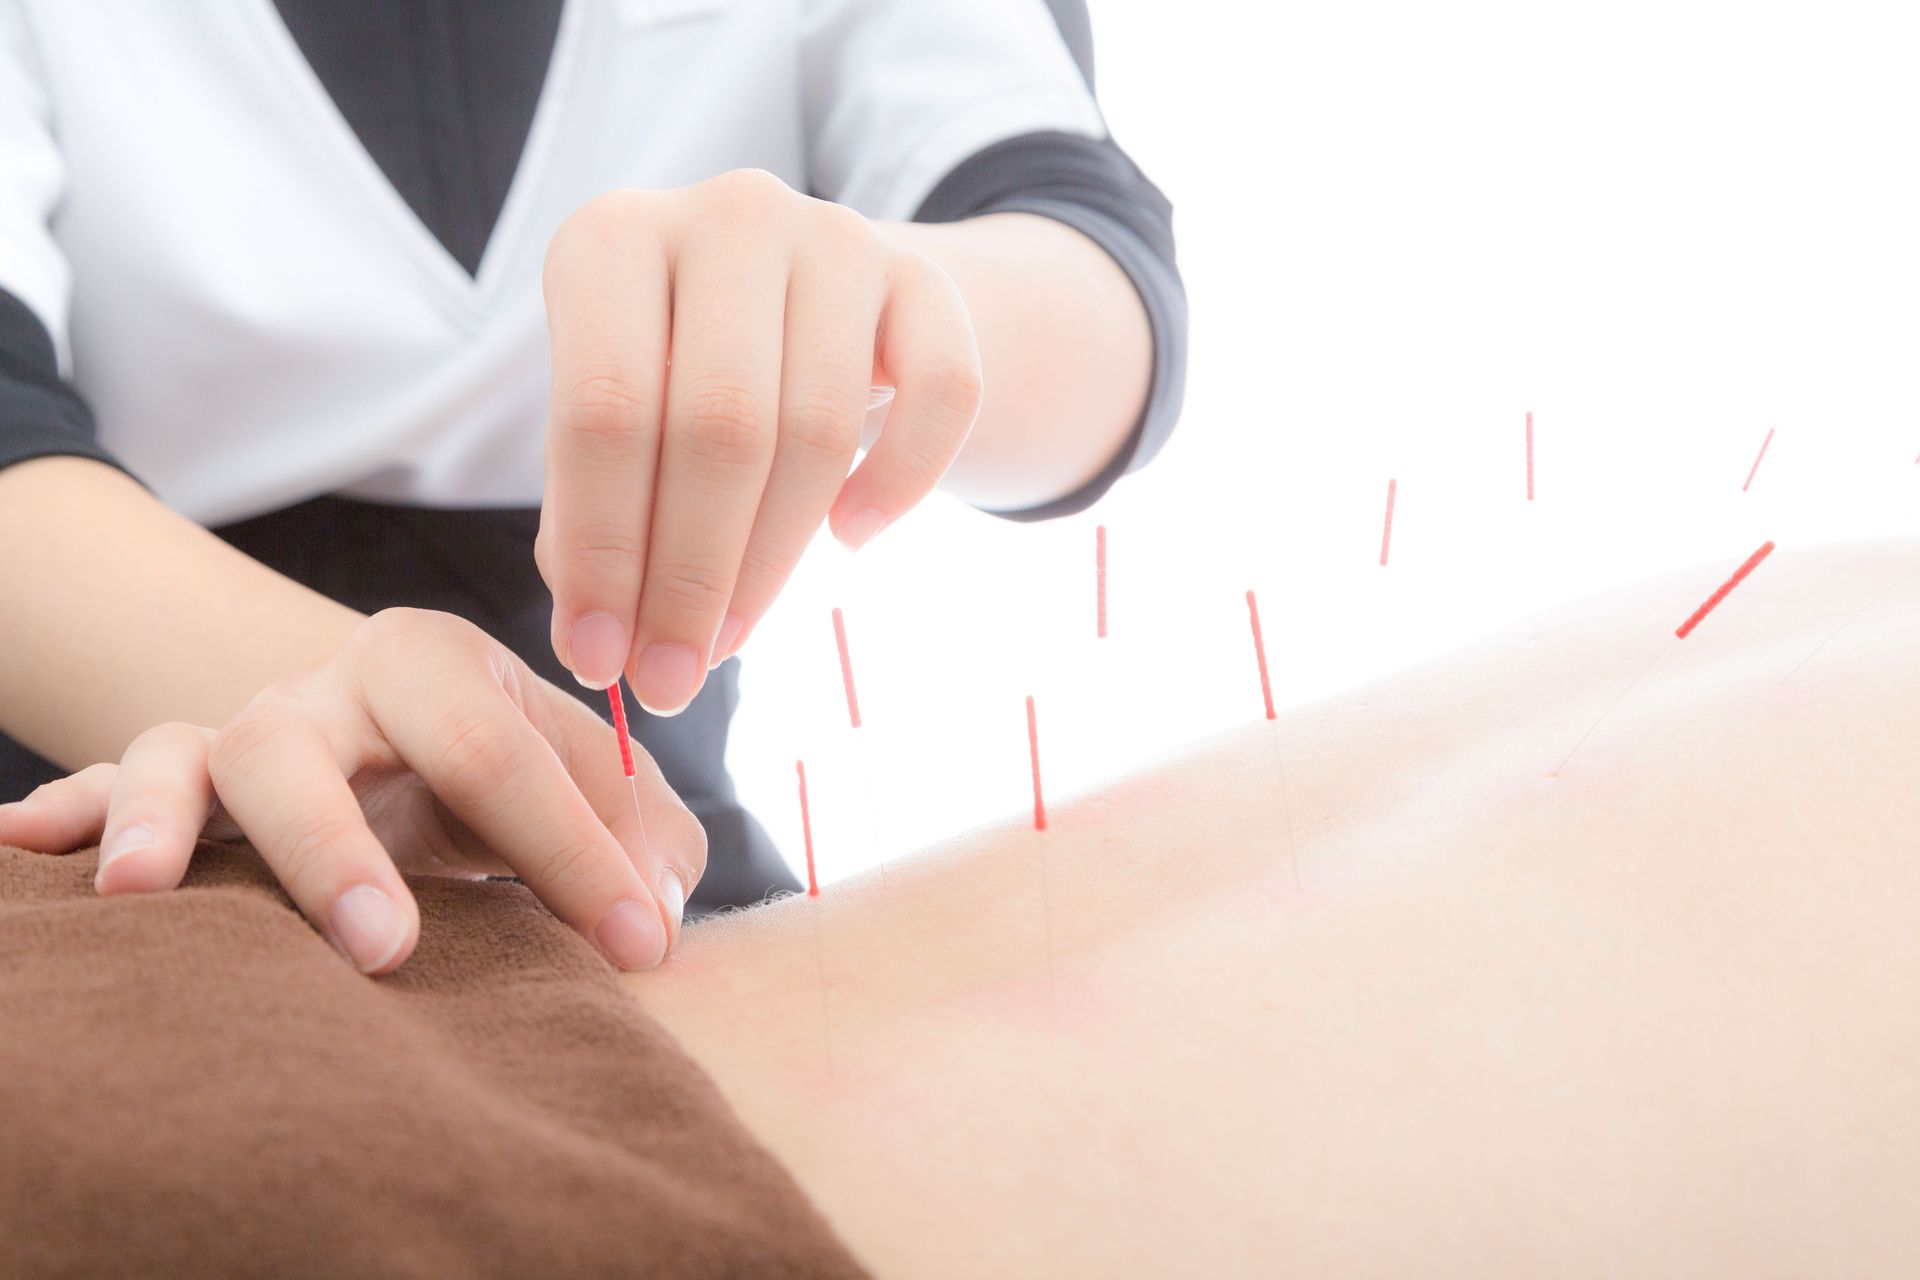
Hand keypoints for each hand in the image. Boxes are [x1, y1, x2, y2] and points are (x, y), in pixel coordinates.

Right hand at [0, 609, 706, 973]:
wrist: (429, 751)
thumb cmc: (522, 782)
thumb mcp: (604, 791)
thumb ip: (652, 837)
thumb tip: (660, 908)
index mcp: (445, 664)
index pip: (504, 755)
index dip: (578, 857)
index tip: (640, 949)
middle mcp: (335, 686)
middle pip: (308, 740)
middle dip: (337, 846)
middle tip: (385, 949)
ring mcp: (252, 731)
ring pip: (193, 754)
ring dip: (164, 820)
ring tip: (144, 892)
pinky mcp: (189, 785)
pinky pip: (111, 783)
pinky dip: (72, 813)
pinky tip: (21, 846)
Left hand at [537, 168, 984, 711]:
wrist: (810, 290)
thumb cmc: (679, 372)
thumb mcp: (613, 416)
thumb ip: (589, 514)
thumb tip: (602, 643)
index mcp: (612, 238)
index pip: (602, 409)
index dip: (603, 550)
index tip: (601, 660)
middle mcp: (726, 214)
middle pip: (716, 427)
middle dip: (690, 577)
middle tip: (673, 680)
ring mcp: (836, 236)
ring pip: (819, 428)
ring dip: (774, 561)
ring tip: (734, 635)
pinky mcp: (926, 277)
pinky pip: (941, 397)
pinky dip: (898, 485)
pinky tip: (851, 538)